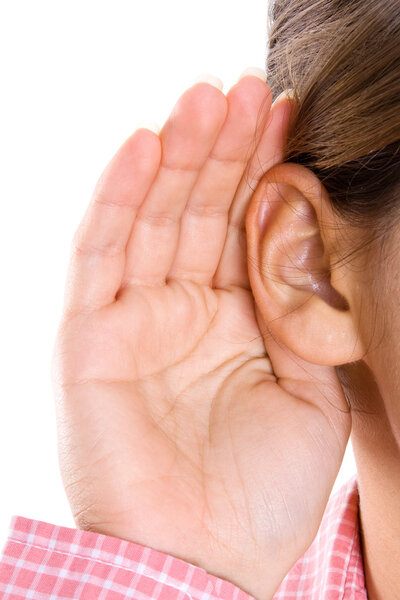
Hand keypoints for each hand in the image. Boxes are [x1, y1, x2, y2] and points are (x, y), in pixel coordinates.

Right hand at [51, 74, 349, 599]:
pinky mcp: (89, 336)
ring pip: (154, 220)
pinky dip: (119, 198)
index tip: (296, 117)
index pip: (250, 228)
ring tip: (206, 99)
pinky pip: (102, 254)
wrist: (203, 562)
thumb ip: (303, 308)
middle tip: (250, 90)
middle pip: (204, 211)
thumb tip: (302, 226)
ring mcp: (135, 318)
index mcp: (238, 320)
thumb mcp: (313, 387)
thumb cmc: (264, 489)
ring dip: (178, 157)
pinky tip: (144, 145)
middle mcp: (184, 309)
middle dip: (226, 149)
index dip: (270, 171)